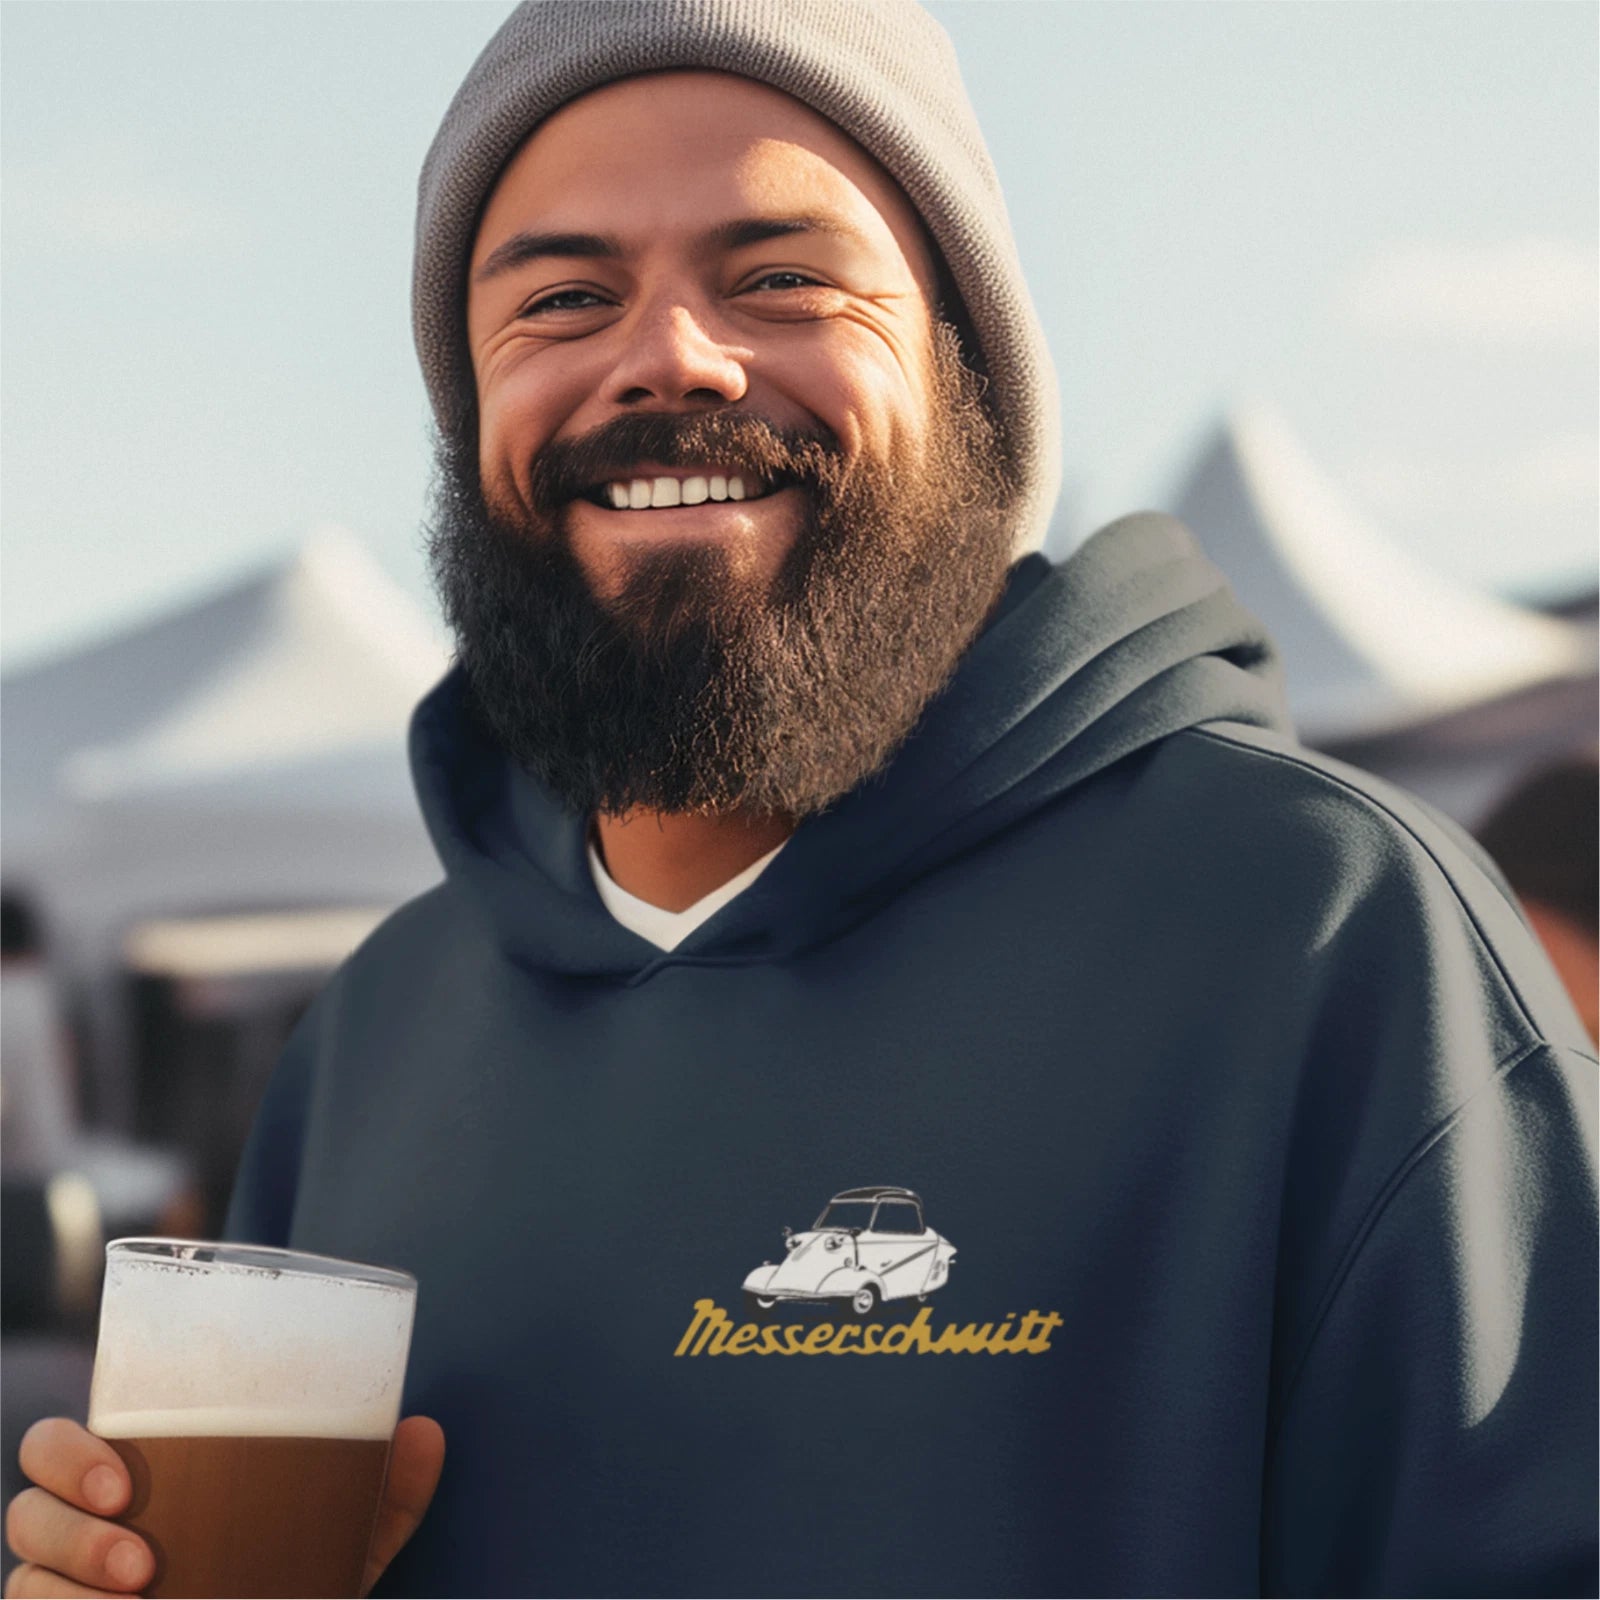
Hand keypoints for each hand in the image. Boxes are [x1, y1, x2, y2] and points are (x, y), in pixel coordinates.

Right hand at [4, 1415, 444, 1598]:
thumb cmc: (288, 1582)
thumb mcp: (340, 1542)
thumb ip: (385, 1491)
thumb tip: (425, 1429)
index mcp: (135, 1478)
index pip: (57, 1443)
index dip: (68, 1452)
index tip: (123, 1484)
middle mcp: (83, 1530)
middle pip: (27, 1505)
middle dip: (68, 1528)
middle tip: (141, 1556)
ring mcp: (63, 1588)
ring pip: (21, 1572)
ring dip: (68, 1584)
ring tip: (141, 1594)